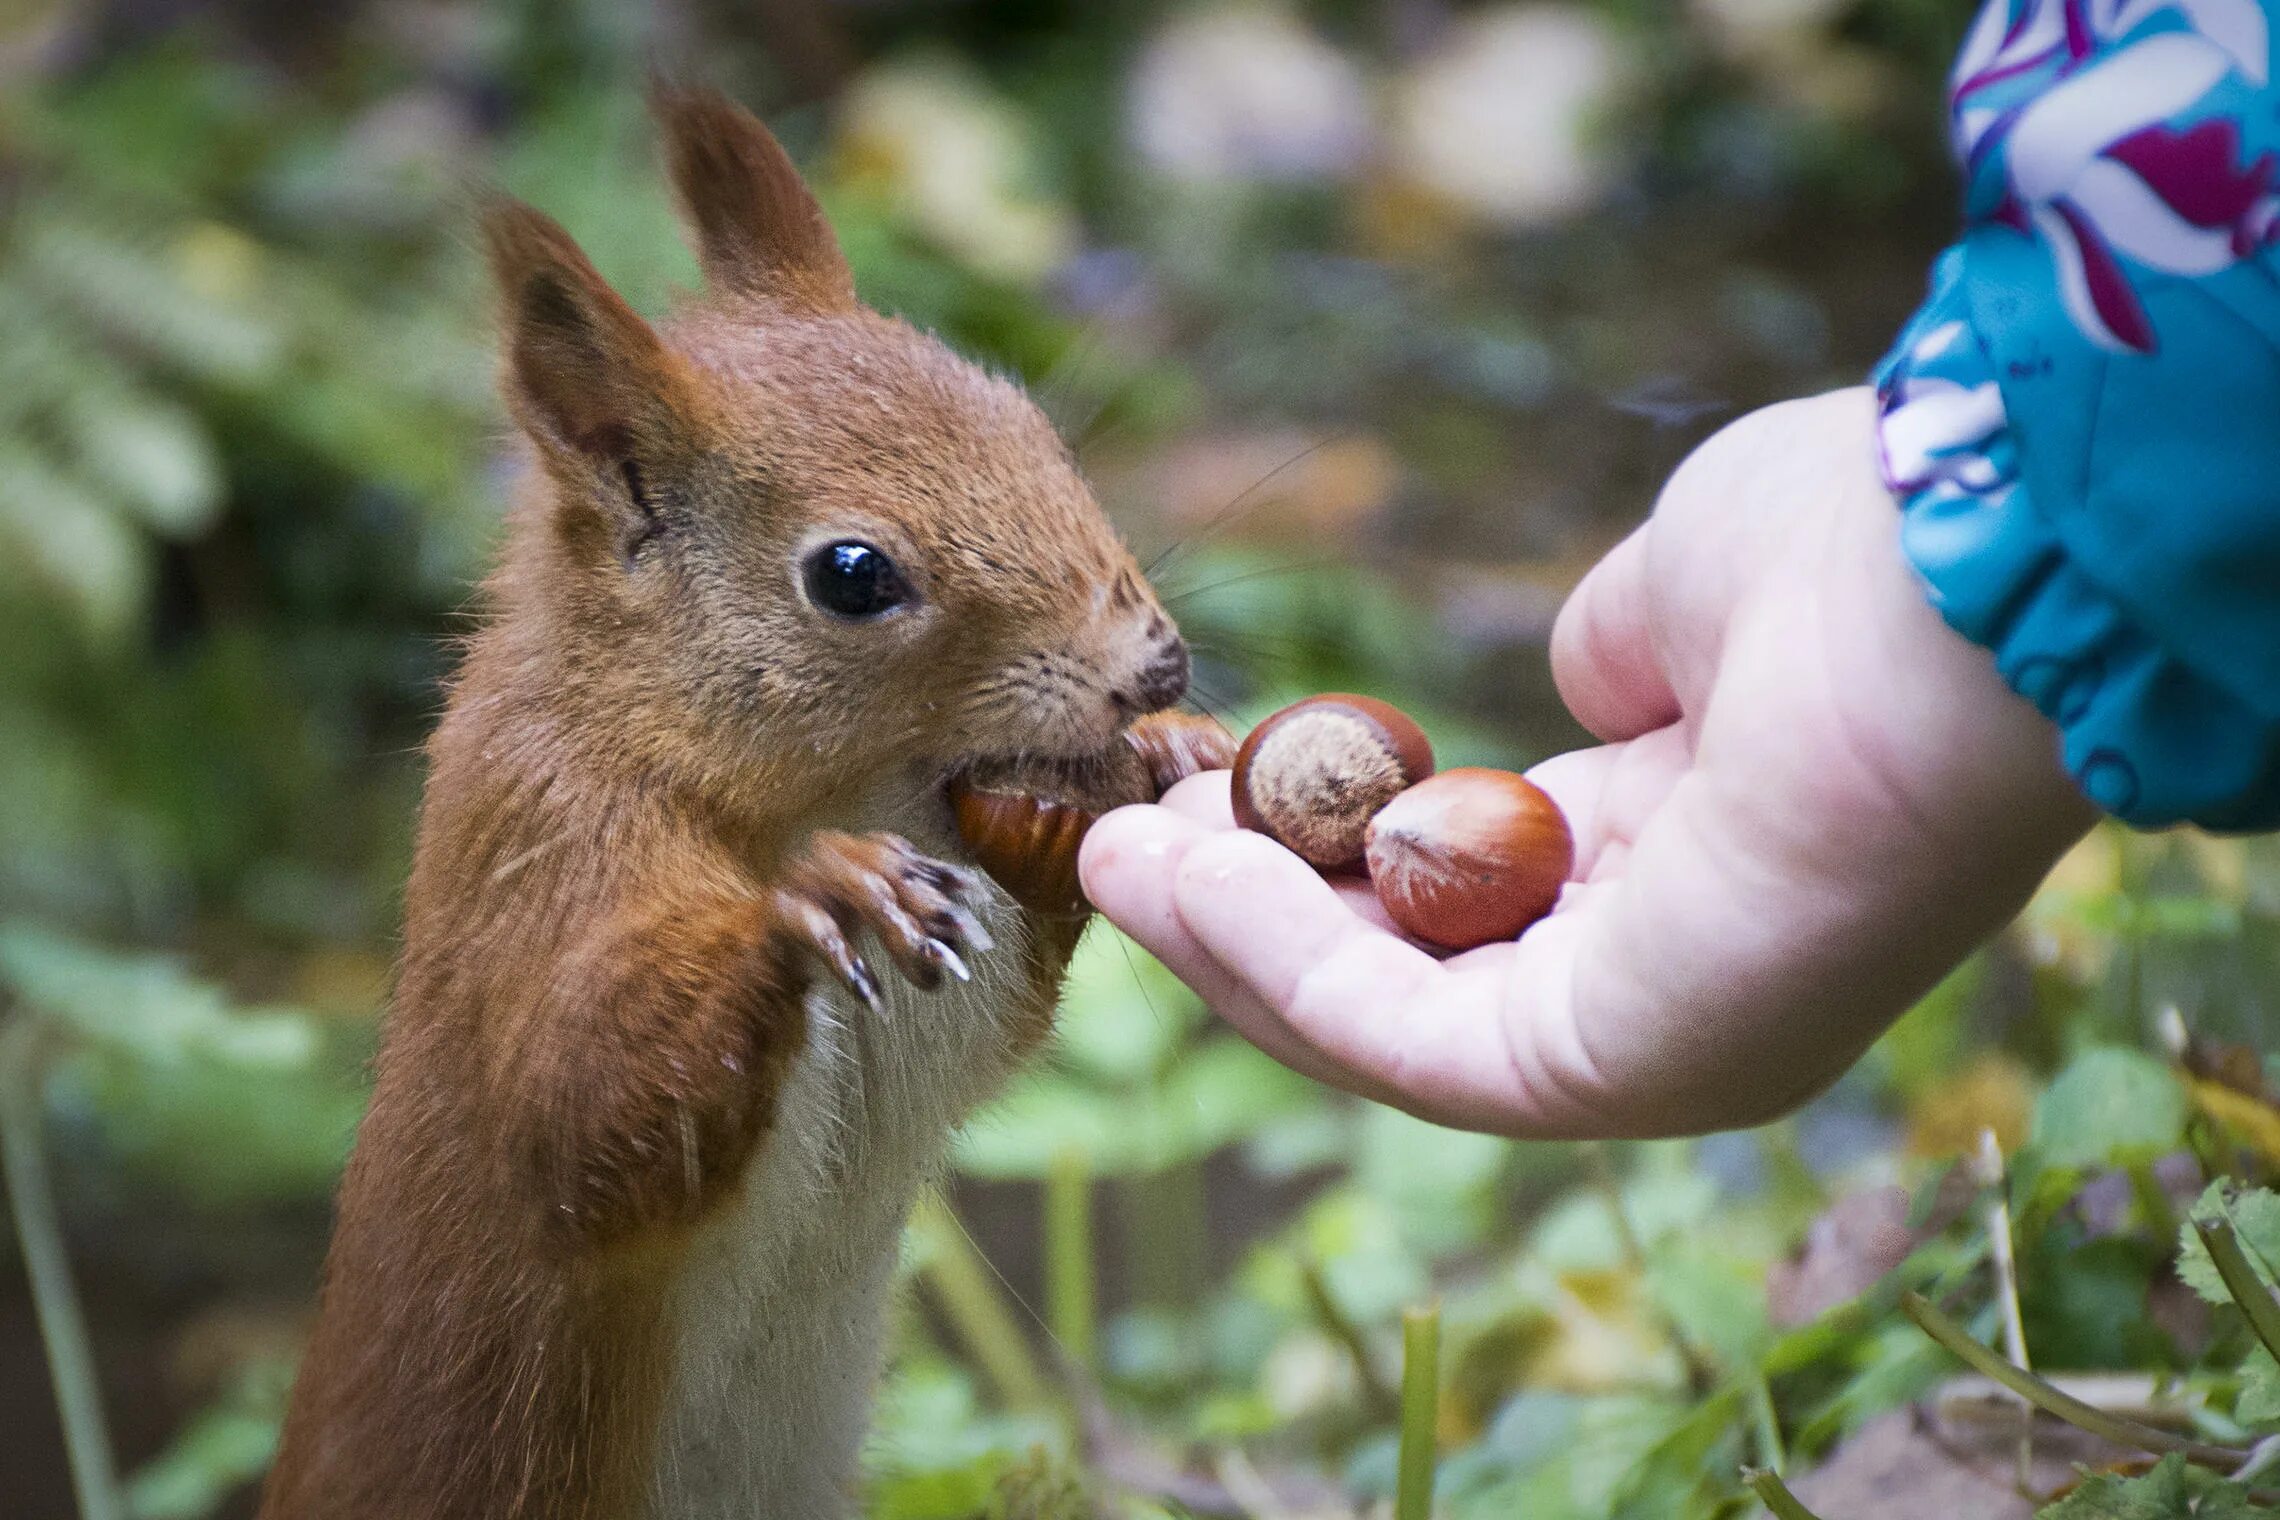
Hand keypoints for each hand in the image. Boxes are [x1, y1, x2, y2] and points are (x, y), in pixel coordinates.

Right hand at [1079, 389, 2095, 1136]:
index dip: (1330, 854)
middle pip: (1409, 982)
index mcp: (1686, 865)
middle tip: (1130, 833)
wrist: (1972, 568)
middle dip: (1254, 912)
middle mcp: (1667, 974)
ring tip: (1116, 852)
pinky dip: (1276, 959)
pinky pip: (1405, 1036)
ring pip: (1386, 1027)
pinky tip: (1180, 870)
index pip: (1473, 902)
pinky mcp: (1615, 1069)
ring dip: (1232, 944)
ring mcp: (1648, 1040)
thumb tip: (1570, 678)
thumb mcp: (1684, 591)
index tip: (1216, 789)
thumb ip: (1612, 652)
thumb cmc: (1851, 558)